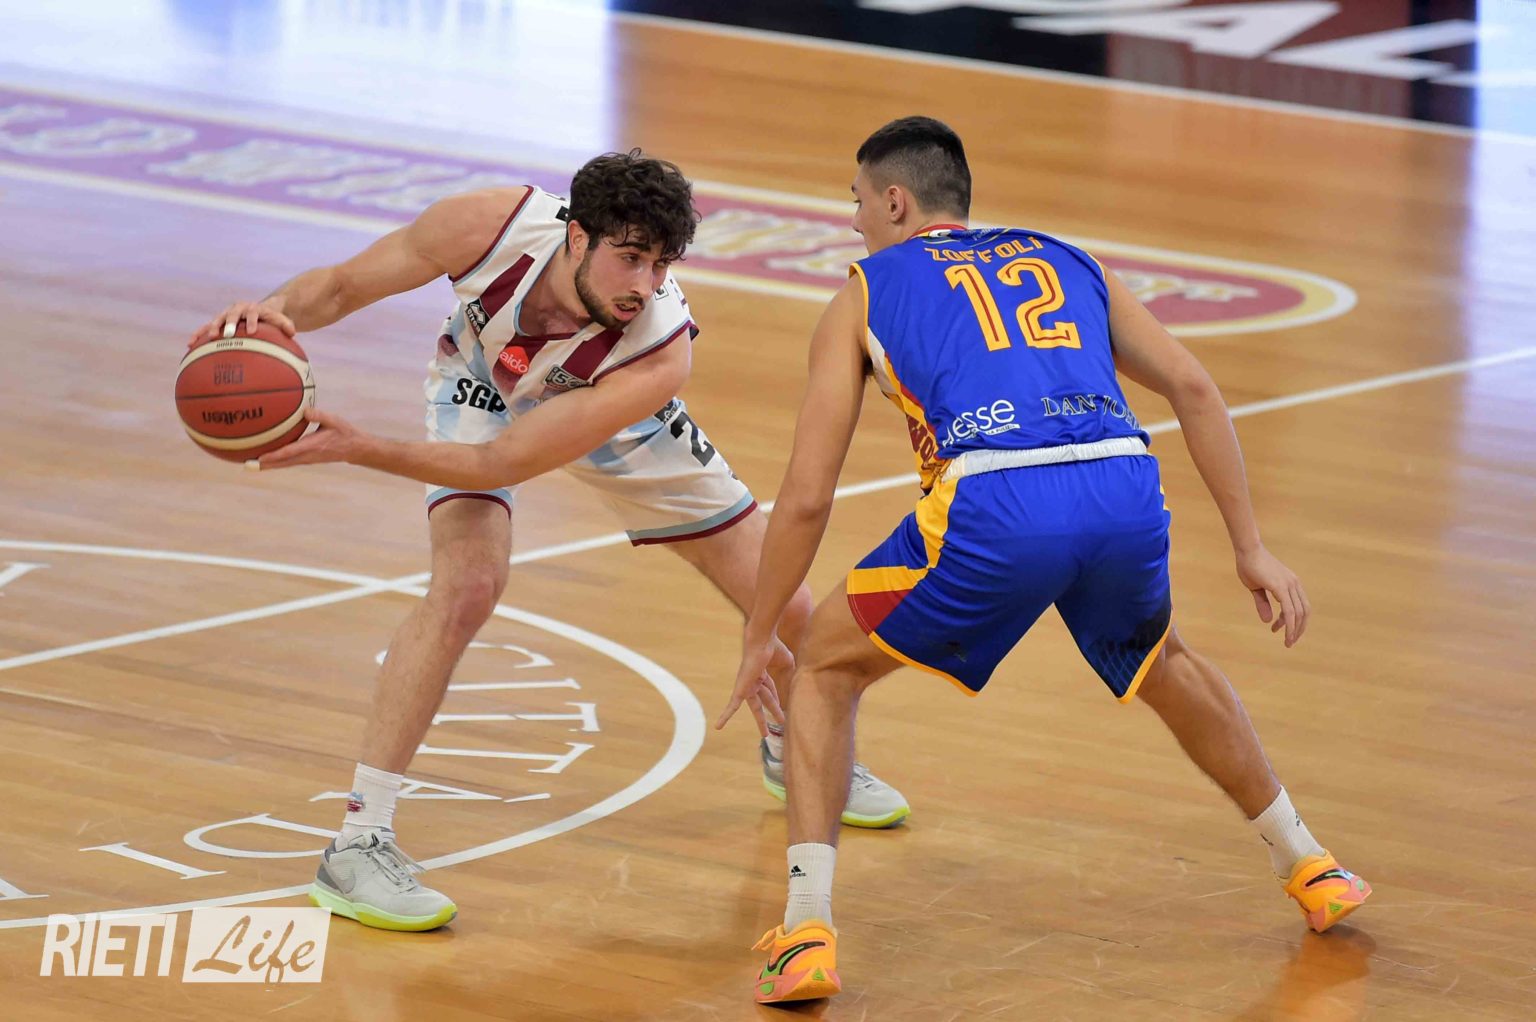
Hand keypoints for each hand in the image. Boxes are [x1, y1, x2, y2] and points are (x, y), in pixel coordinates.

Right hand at [190, 299, 295, 346]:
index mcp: (253, 309)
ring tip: (208, 338)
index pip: (253, 314)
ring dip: (211, 328)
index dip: (252, 322)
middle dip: (229, 323)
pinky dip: (198, 335)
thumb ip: (285, 324)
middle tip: (228, 334)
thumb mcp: (279, 319)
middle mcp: (237, 310)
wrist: (258, 309)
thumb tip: (293, 332)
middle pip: (232, 315)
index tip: (253, 331)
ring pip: (216, 320)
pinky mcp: (217, 322)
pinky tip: (190, 346)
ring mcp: (226, 315)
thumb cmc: (270, 318)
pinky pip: (205, 328)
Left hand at [249, 408, 363, 470]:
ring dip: (268, 465)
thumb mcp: (334, 420)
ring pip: (283, 464)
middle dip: (264, 464)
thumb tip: (304, 410)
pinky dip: (276, 462)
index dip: (274, 455)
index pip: (290, 452)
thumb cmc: (344, 432)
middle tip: (247, 465)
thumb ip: (319, 415)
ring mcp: (306, 459)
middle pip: (282, 462)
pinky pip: (288, 462)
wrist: (354, 448)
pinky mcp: (306, 459)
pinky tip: (266, 459)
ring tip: (251, 465)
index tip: (260, 457)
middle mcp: (307, 455)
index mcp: (312, 446)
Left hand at [716, 627, 787, 734]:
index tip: (782, 709)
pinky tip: (718, 727)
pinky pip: (732, 705)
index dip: (777, 699)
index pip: (770, 690)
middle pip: (765, 700)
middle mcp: (753, 680)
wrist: (763, 640)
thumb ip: (788, 676)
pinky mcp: (741, 689)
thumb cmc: (774, 648)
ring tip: (766, 734)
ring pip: (756, 706)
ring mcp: (746, 685)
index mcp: (762, 673)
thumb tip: (796, 688)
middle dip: (772, 711)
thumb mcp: (787, 664)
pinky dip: (726, 716)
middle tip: (780, 721)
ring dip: (761, 720)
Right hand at [1236, 545, 1309, 646]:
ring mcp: (1289, 585)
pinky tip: (1283, 632)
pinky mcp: (1281, 587)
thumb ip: (1263, 603)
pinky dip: (1289, 624)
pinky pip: (1289, 611)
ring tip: (1288, 642)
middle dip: (1299, 629)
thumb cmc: (1249, 565)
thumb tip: (1267, 621)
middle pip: (1304, 612)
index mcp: (1291, 583)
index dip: (1294, 621)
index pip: (1300, 606)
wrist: (1247, 550)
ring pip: (1298, 613)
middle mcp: (1294, 584)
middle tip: (1290, 642)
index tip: (1279, 629)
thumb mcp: (1256, 588)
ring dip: (1294, 630)